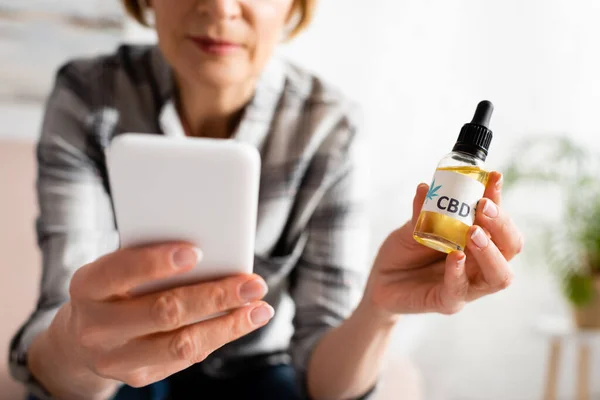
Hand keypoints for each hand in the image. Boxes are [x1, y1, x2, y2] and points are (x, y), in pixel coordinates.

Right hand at [32, 243, 272, 394]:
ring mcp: (116, 358)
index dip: (156, 262)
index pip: (120, 271)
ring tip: (260, 307)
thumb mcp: (117, 268)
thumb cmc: (114, 288)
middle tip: (253, 283)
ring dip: (228, 324)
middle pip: (162, 311)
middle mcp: (96, 326)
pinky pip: (187, 358)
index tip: (196, 252)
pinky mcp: (139, 376)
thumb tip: (213, 248)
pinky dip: (221, 336)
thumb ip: (150, 258)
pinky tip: (244, 320)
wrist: (81, 340)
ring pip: (181, 343)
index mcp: (88, 286)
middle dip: (214, 296)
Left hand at [363, 172, 523, 322]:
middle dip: (502, 225)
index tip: (493, 177)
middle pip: (510, 247)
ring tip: (474, 233)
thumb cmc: (404, 254)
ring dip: (490, 252)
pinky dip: (458, 273)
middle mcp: (479, 264)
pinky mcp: (447, 302)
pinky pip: (459, 291)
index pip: (499, 221)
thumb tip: (426, 188)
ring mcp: (467, 286)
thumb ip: (422, 212)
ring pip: (498, 276)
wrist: (380, 282)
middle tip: (483, 207)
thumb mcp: (412, 227)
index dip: (498, 198)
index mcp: (477, 242)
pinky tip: (455, 257)